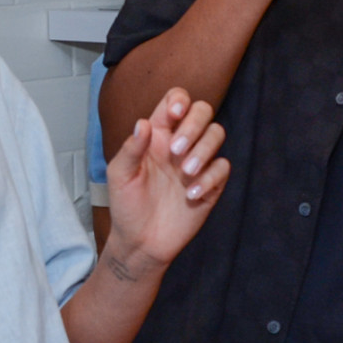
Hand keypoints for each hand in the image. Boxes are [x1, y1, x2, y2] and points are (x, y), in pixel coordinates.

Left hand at [104, 87, 229, 269]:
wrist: (140, 242)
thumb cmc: (126, 205)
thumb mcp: (119, 175)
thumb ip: (131, 149)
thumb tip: (143, 123)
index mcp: (157, 135)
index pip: (175, 102)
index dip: (179, 100)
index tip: (174, 114)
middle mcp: (180, 144)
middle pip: (203, 111)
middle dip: (194, 125)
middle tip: (176, 151)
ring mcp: (197, 163)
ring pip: (217, 134)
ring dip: (204, 149)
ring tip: (185, 173)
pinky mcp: (210, 185)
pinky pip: (223, 167)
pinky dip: (210, 177)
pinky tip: (190, 194)